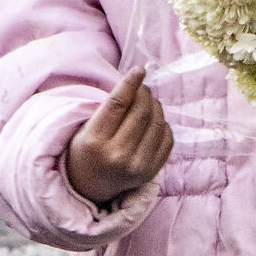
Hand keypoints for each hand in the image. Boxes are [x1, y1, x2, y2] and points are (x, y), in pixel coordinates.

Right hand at [64, 69, 172, 205]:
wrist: (90, 186)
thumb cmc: (88, 149)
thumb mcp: (88, 128)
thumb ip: (111, 108)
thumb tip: (137, 81)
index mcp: (96, 141)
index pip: (118, 104)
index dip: (131, 83)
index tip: (139, 69)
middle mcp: (118, 155)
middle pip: (141, 112)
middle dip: (145, 93)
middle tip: (142, 88)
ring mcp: (137, 166)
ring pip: (157, 123)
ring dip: (155, 106)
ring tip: (147, 103)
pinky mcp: (151, 172)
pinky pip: (167, 138)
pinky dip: (162, 124)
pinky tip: (153, 121)